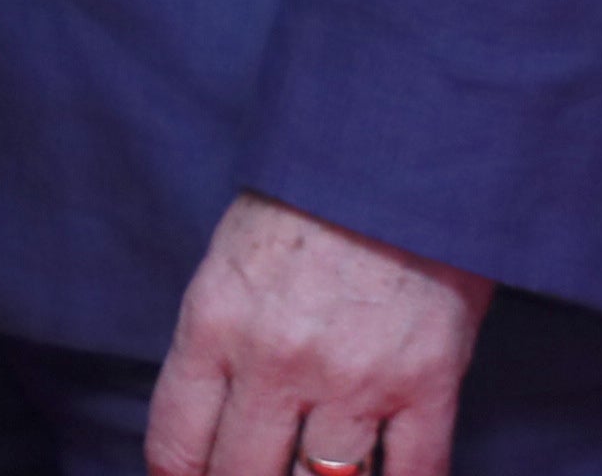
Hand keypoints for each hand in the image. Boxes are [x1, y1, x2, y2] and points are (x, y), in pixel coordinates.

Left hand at [143, 192, 494, 475]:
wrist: (395, 157)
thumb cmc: (306, 204)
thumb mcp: (230, 263)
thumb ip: (219, 342)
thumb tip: (215, 420)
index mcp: (213, 325)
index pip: (176, 441)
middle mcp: (275, 362)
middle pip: (242, 475)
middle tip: (254, 470)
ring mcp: (353, 380)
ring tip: (311, 471)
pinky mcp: (425, 387)